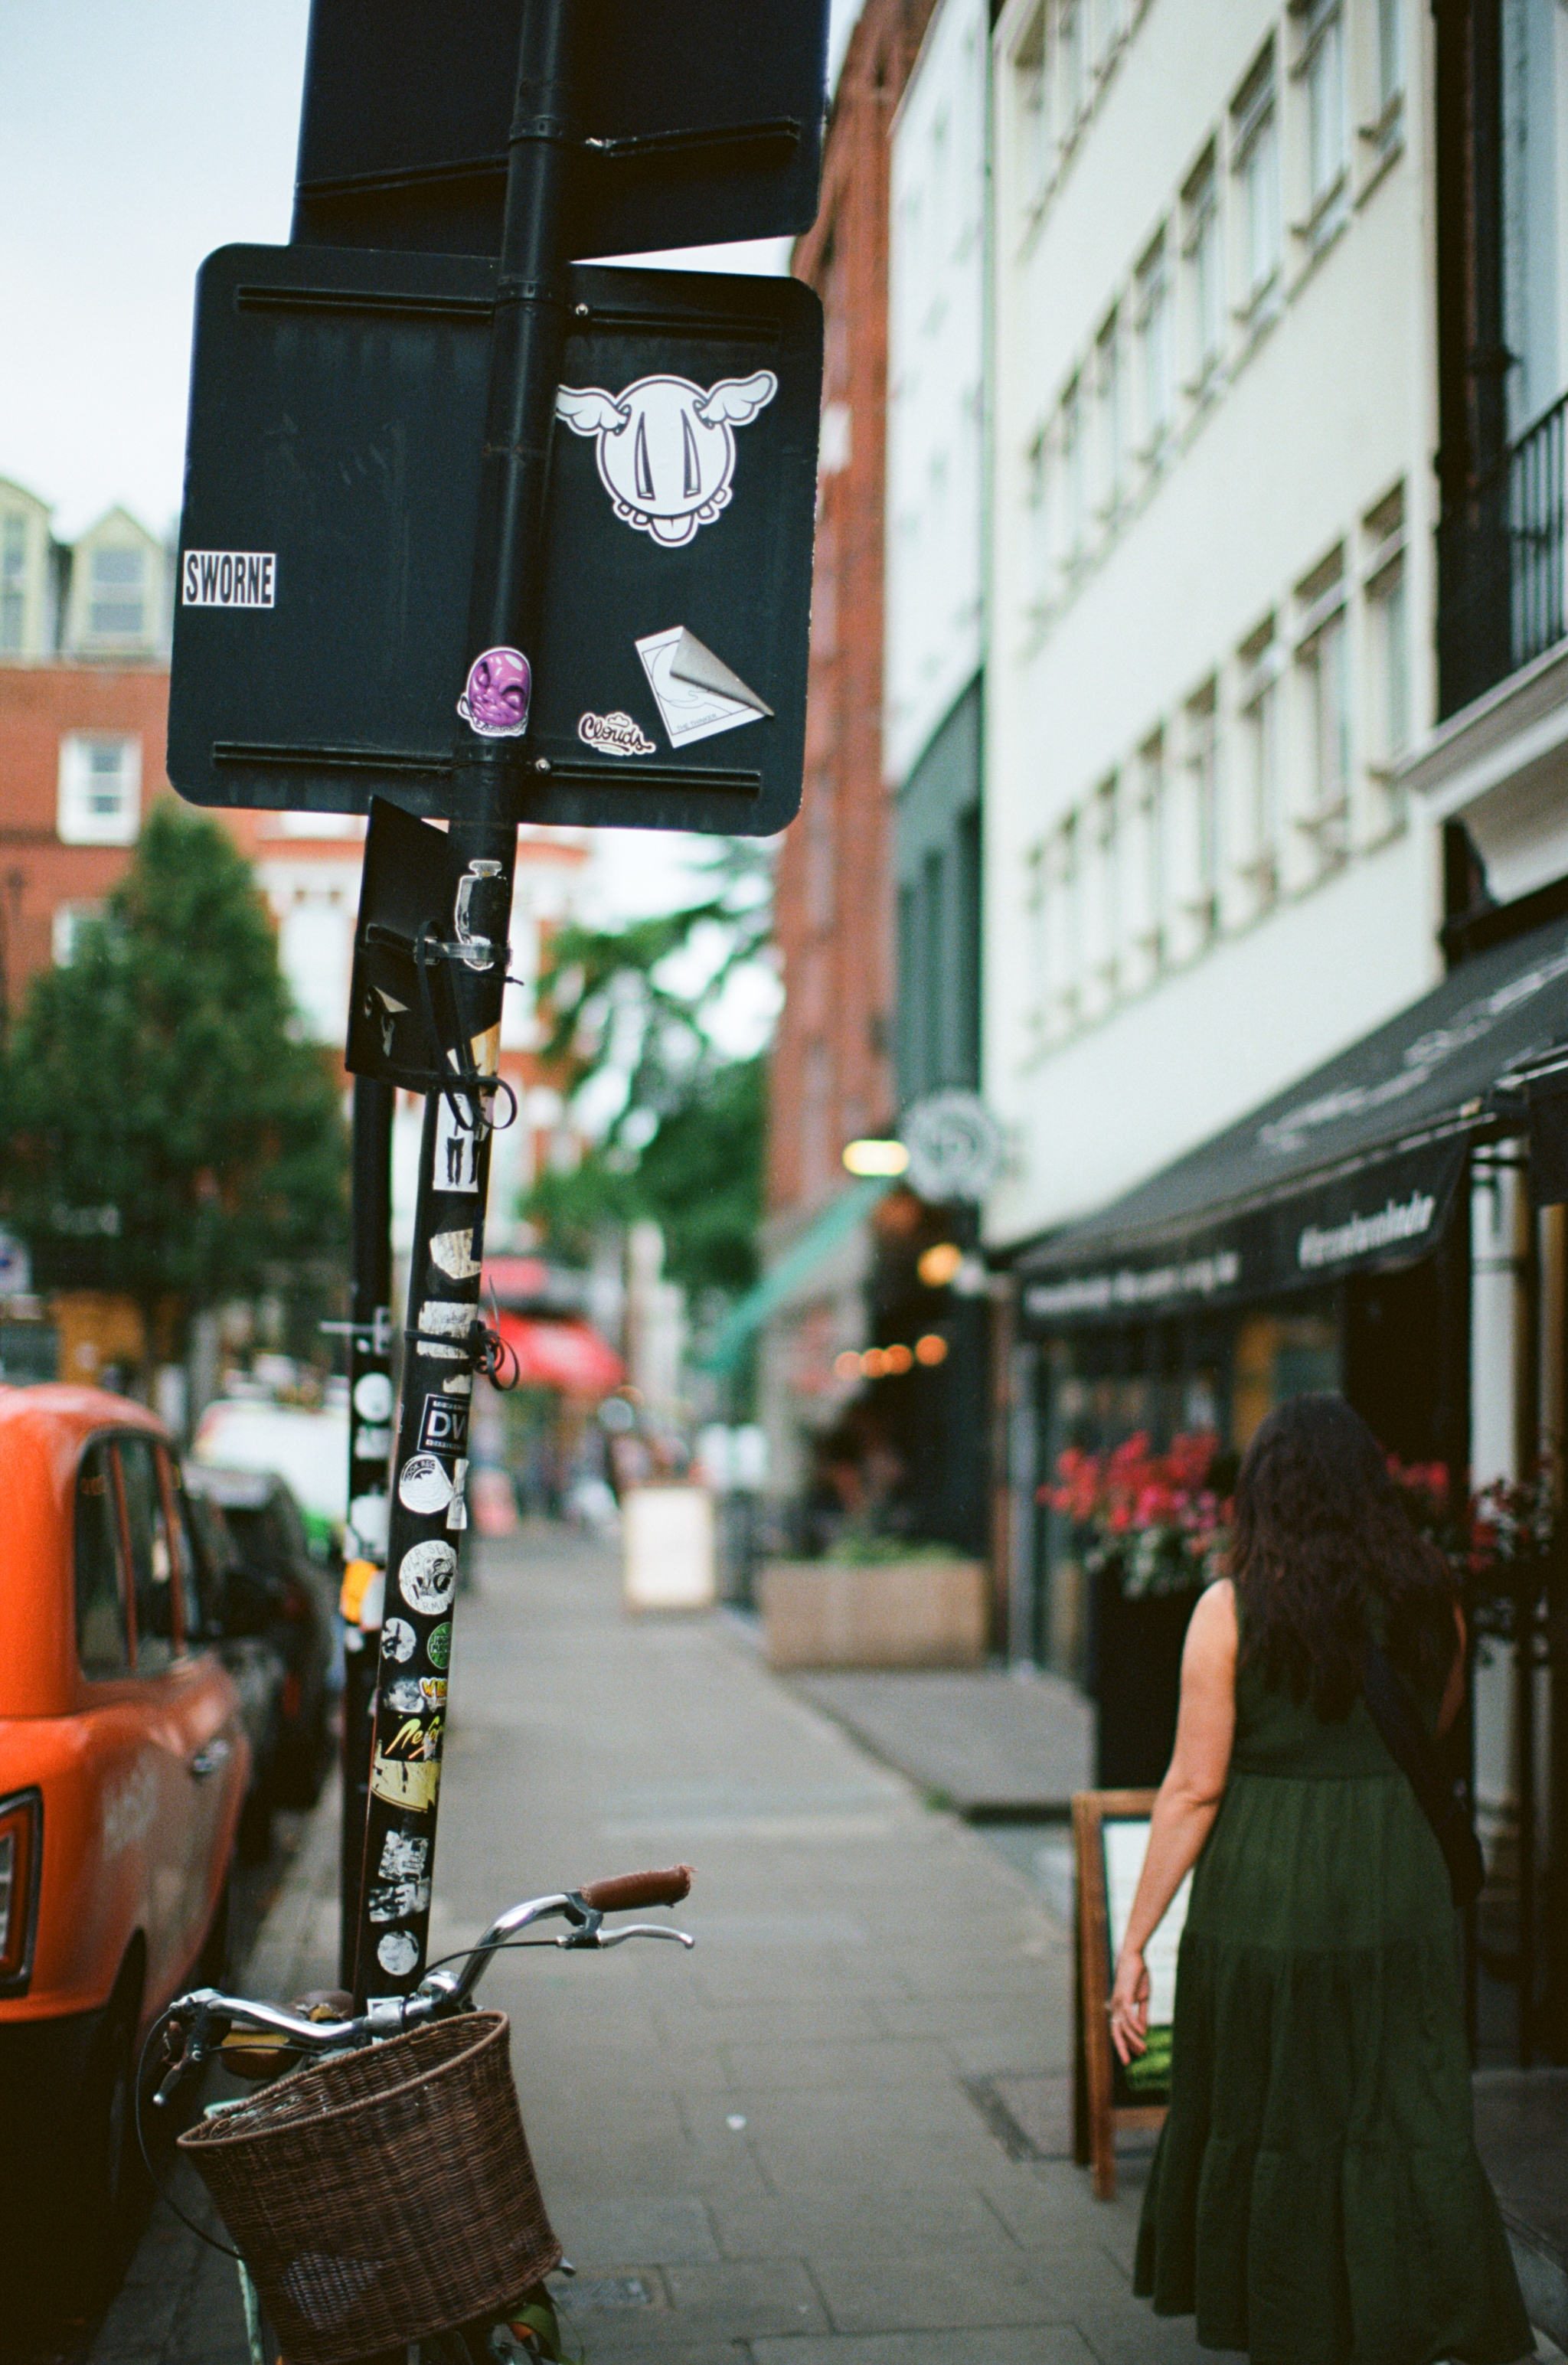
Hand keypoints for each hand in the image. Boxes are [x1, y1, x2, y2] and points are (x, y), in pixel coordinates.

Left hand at [1109, 1946, 1148, 2065]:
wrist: (1134, 1956)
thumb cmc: (1138, 1975)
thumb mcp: (1143, 1998)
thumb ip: (1142, 2014)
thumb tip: (1143, 2031)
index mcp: (1119, 2007)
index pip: (1119, 2030)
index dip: (1125, 2042)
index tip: (1135, 2054)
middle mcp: (1115, 2006)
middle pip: (1115, 2032)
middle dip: (1121, 2048)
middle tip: (1127, 2063)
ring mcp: (1118, 2002)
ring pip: (1123, 2027)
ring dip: (1133, 2039)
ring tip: (1143, 2050)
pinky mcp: (1124, 1996)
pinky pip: (1128, 2015)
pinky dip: (1135, 2026)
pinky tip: (1143, 2033)